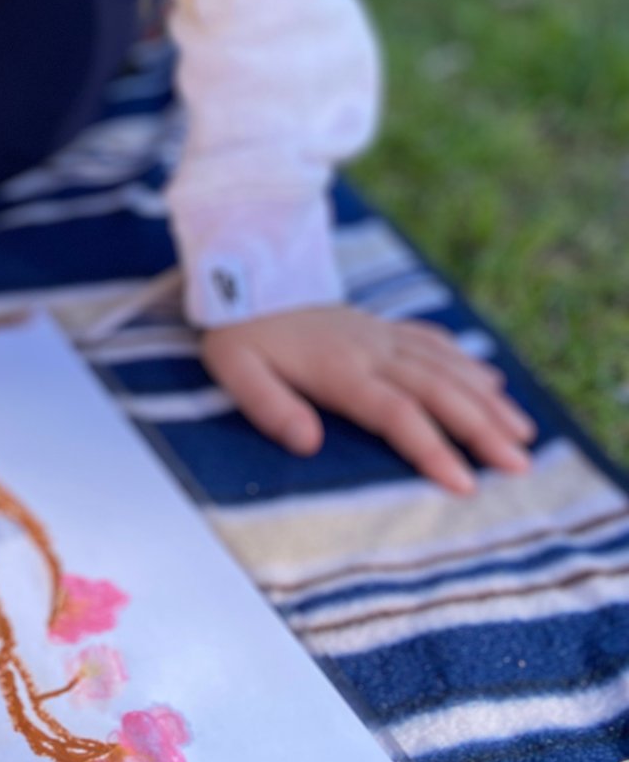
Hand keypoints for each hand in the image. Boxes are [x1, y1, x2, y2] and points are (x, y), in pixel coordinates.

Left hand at [200, 306, 536, 493]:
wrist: (243, 278)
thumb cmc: (239, 335)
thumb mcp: (237, 371)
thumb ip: (270, 407)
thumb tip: (307, 443)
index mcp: (339, 367)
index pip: (395, 411)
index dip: (431, 447)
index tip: (465, 483)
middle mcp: (371, 348)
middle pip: (437, 390)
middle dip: (481, 428)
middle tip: (520, 465)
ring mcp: (380, 334)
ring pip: (445, 366)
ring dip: (486, 399)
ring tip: (523, 433)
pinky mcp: (380, 326)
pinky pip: (432, 341)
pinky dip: (465, 363)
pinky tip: (490, 382)